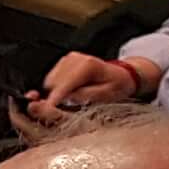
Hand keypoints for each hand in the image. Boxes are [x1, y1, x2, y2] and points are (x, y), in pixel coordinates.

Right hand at [24, 51, 147, 127]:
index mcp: (87, 65)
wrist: (121, 75)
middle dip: (57, 97)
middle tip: (68, 107)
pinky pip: (52, 79)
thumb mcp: (106, 95)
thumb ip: (85, 96)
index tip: (47, 109)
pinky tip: (71, 91)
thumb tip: (66, 98)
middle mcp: (75, 59)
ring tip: (75, 97)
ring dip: (57, 93)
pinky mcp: (64, 61)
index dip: (54, 98)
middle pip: (54, 83)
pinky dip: (58, 88)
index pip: (65, 84)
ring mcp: (68, 59)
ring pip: (50, 81)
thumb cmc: (117, 86)